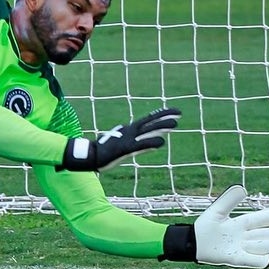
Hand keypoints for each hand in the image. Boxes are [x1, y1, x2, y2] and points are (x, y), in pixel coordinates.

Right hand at [60, 108, 180, 171]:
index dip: (160, 115)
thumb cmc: (104, 151)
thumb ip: (140, 146)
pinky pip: (140, 145)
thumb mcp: (125, 147)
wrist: (90, 156)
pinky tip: (161, 142)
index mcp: (129, 130)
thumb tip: (155, 143)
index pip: (148, 120)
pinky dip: (151, 142)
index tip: (173, 112)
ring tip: (176, 124)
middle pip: (150, 122)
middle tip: (179, 113)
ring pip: (148, 131)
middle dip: (164, 117)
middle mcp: (129, 131)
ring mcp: (127, 139)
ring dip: (161, 127)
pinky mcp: (124, 148)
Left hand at [194, 185, 268, 268]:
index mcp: (248, 221)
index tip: (254, 219)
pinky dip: (260, 258)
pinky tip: (244, 252)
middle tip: (253, 233)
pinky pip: (263, 262)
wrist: (192, 243)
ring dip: (263, 244)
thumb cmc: (205, 226)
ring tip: (244, 243)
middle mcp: (252, 235)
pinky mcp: (241, 260)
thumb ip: (229, 199)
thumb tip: (243, 188)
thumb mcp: (217, 210)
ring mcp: (248, 249)